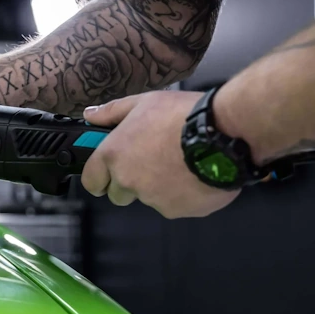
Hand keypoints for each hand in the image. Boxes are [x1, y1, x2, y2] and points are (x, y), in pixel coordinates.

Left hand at [81, 91, 240, 218]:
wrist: (224, 134)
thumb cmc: (182, 115)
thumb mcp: (144, 103)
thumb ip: (113, 112)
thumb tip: (90, 115)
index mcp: (114, 155)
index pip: (91, 181)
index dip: (100, 178)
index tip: (108, 174)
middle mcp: (128, 181)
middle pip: (118, 195)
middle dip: (130, 184)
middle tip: (152, 163)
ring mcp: (153, 199)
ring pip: (149, 200)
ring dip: (159, 188)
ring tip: (181, 164)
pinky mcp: (178, 210)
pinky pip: (175, 206)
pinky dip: (183, 195)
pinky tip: (196, 174)